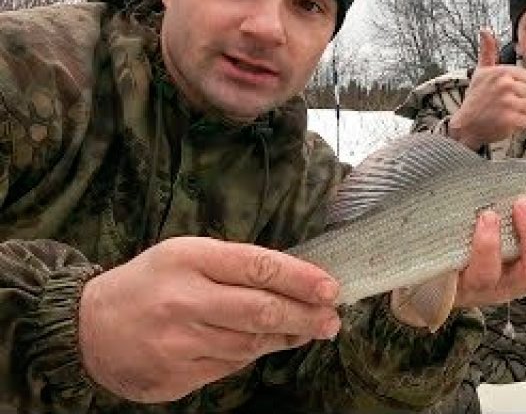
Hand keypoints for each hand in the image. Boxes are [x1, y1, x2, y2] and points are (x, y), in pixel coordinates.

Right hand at [78, 237, 341, 402]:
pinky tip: (265, 346)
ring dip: (286, 338)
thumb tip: (299, 281)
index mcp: (188, 259)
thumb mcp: (187, 256)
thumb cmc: (150, 284)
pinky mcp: (174, 375)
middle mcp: (183, 300)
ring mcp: (177, 342)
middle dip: (305, 316)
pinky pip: (229, 366)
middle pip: (261, 311)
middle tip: (332, 319)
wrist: (87, 328)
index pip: (257, 267)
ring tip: (308, 330)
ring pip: (250, 344)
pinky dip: (252, 355)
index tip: (331, 287)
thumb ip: (238, 266)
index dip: (301, 278)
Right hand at [448, 29, 525, 150]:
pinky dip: (520, 125)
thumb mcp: (480, 73)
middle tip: (506, 105)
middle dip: (523, 101)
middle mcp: (505, 85)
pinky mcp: (510, 120)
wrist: (465, 126)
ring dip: (523, 113)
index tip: (507, 93)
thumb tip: (485, 29)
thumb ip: (487, 52)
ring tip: (508, 114)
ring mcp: (508, 103)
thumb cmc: (475, 98)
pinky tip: (507, 123)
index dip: (521, 87)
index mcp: (501, 72)